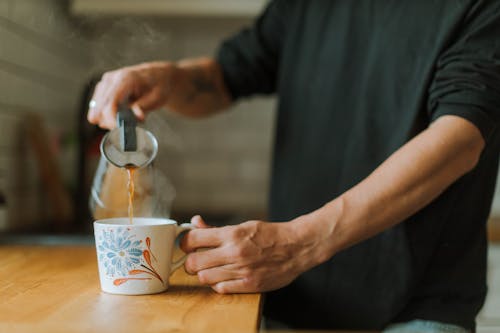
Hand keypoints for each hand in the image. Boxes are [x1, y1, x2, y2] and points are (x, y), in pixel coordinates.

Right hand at [87, 61, 178, 128]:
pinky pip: (97, 107)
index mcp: (126, 79)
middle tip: (124, 130)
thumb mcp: (158, 97)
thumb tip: (137, 116)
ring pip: (96, 108)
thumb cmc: (159, 86)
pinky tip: (118, 117)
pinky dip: (106, 115)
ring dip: (107, 119)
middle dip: (110, 122)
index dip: (111, 119)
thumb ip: (145, 106)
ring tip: (125, 121)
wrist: (157, 76)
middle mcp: (111, 78)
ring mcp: (105, 83)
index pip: (111, 102)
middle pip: (100, 107)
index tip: (118, 130)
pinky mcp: (103, 88)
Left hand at [180, 215, 326, 293]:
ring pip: (204, 278)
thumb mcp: (243, 225)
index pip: (193, 239)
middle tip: (195, 259)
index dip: (185, 243)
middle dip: (191, 261)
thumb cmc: (270, 235)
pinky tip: (223, 277)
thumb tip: (195, 223)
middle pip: (193, 263)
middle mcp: (234, 252)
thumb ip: (216, 229)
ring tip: (211, 268)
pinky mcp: (249, 285)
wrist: (297, 247)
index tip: (187, 245)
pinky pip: (220, 289)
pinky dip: (217, 284)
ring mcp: (241, 270)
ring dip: (203, 273)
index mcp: (232, 234)